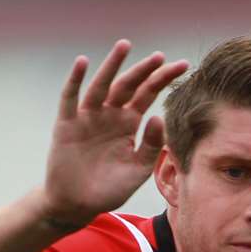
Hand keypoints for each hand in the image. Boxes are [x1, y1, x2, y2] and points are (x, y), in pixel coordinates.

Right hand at [41, 40, 188, 227]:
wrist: (77, 205)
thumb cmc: (108, 190)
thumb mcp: (137, 171)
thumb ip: (151, 147)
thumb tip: (160, 117)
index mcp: (128, 124)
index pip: (148, 94)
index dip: (163, 79)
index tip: (183, 65)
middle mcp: (109, 115)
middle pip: (128, 86)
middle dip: (143, 71)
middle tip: (159, 57)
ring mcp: (87, 117)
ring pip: (101, 85)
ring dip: (112, 66)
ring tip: (124, 46)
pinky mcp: (66, 124)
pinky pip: (70, 98)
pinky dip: (75, 80)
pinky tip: (83, 63)